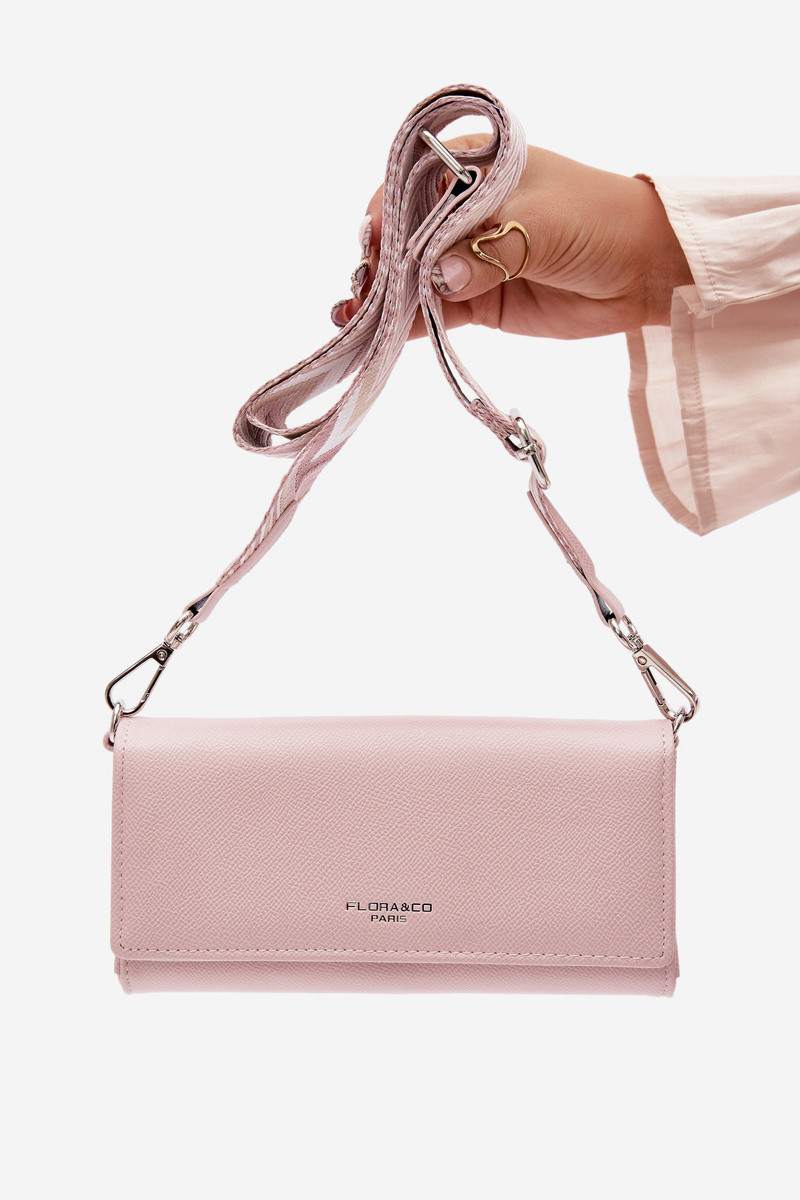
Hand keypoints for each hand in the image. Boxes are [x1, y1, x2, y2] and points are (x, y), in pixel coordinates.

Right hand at [333, 135, 693, 340]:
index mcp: (472, 167)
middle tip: (363, 292)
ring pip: (411, 278)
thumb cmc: (598, 220)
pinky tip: (377, 335)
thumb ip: (490, 249)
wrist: (643, 269)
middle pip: (402, 236)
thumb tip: (441, 278)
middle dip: (378, 264)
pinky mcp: (476, 301)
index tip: (376, 246)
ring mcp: (466, 258)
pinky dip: (406, 324)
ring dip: (383, 299)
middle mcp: (460, 210)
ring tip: (354, 320)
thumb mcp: (543, 222)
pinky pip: (431, 312)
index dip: (388, 215)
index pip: (411, 185)